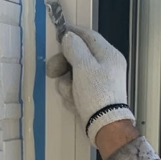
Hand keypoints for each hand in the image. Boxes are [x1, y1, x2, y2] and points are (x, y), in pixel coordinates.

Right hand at [46, 27, 134, 142]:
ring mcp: (99, 82)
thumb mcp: (84, 66)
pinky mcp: (93, 97)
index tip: (58, 34)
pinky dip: (73, 94)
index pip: (89, 35)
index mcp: (108, 54)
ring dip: (67, 83)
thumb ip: (74, 47)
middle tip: (52, 71)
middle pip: (78, 56)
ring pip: (74, 74)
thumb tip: (68, 37)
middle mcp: (106, 66)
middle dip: (63, 64)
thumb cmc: (96, 93)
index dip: (72, 33)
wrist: (105, 126)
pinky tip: (75, 102)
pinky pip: (77, 89)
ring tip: (70, 93)